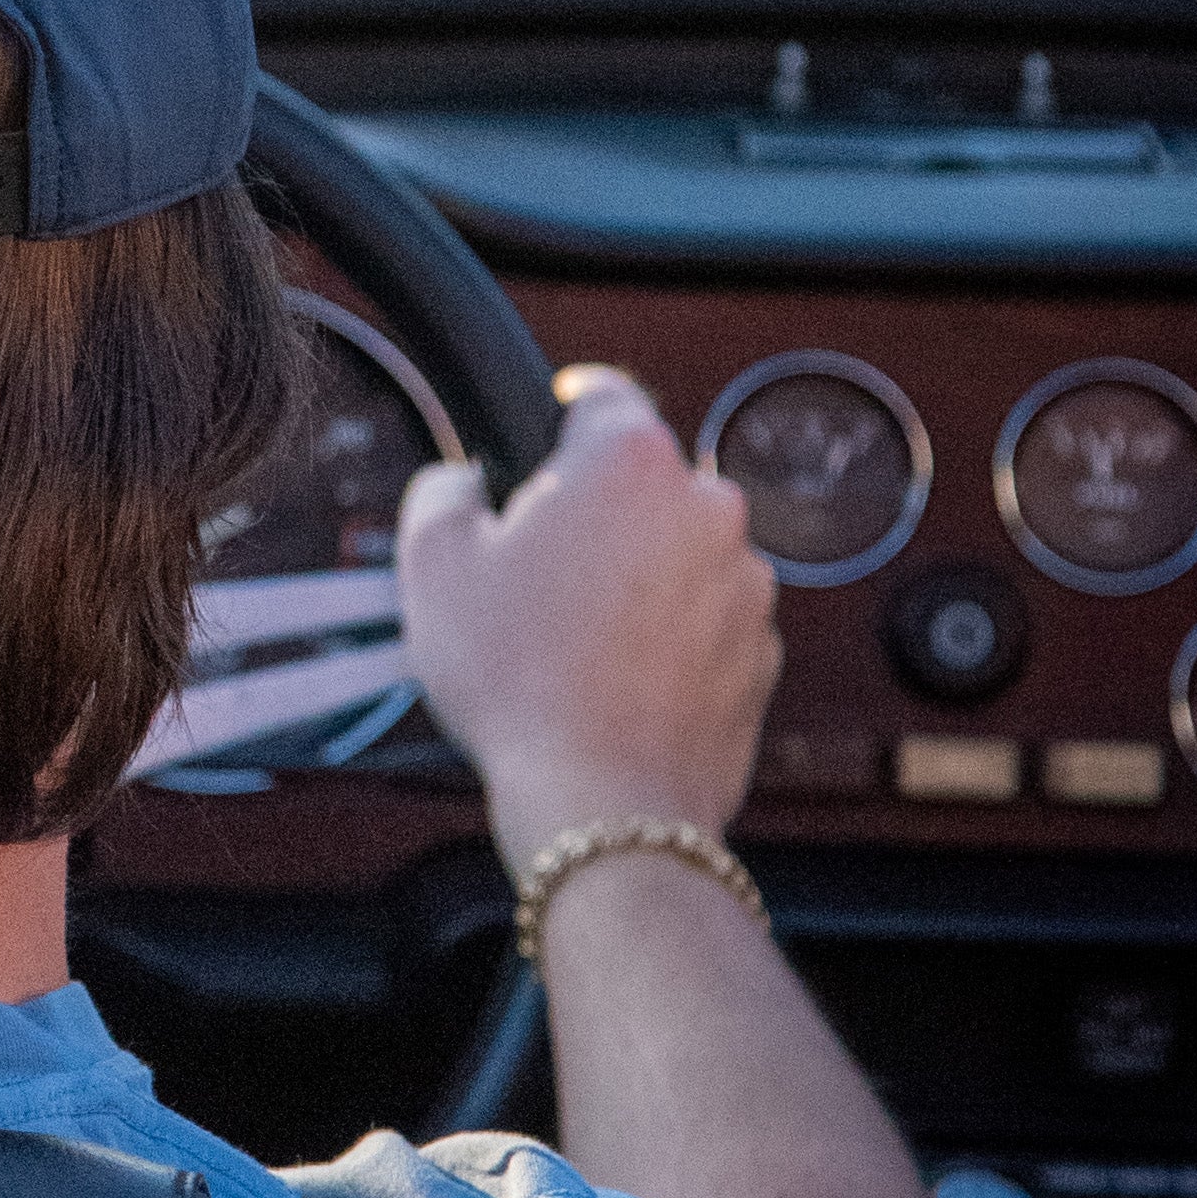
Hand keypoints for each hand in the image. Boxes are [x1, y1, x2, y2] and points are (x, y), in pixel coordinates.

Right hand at [397, 365, 780, 880]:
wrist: (604, 804)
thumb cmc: (518, 681)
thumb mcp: (434, 565)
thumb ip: (443, 490)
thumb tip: (463, 483)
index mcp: (629, 462)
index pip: (603, 393)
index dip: (564, 407)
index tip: (548, 427)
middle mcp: (706, 507)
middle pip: (641, 482)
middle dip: (595, 513)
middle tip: (536, 573)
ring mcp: (746, 582)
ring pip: (677, 552)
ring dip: (636, 576)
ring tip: (574, 642)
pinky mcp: (762, 651)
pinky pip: (705, 619)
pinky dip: (669, 636)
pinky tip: (616, 681)